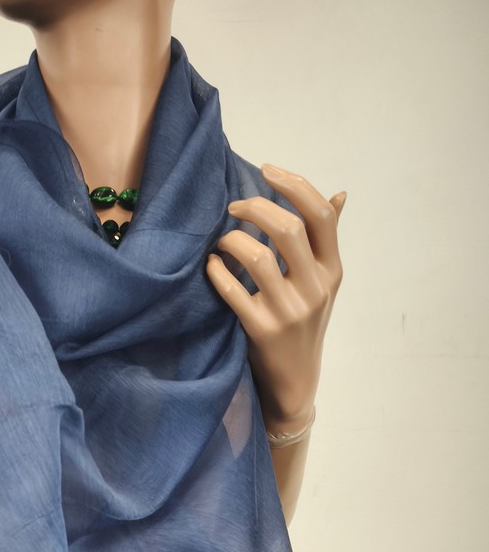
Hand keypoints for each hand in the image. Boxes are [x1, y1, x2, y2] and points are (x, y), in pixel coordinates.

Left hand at [206, 165, 346, 429]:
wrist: (296, 381)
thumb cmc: (305, 325)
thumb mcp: (324, 284)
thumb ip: (325, 241)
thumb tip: (339, 194)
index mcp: (332, 270)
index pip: (321, 215)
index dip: (294, 185)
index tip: (267, 170)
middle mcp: (315, 288)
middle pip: (288, 228)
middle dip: (255, 207)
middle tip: (233, 207)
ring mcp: (289, 311)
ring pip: (258, 257)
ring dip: (231, 240)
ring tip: (221, 242)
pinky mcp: (262, 331)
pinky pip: (232, 291)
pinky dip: (217, 272)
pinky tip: (211, 266)